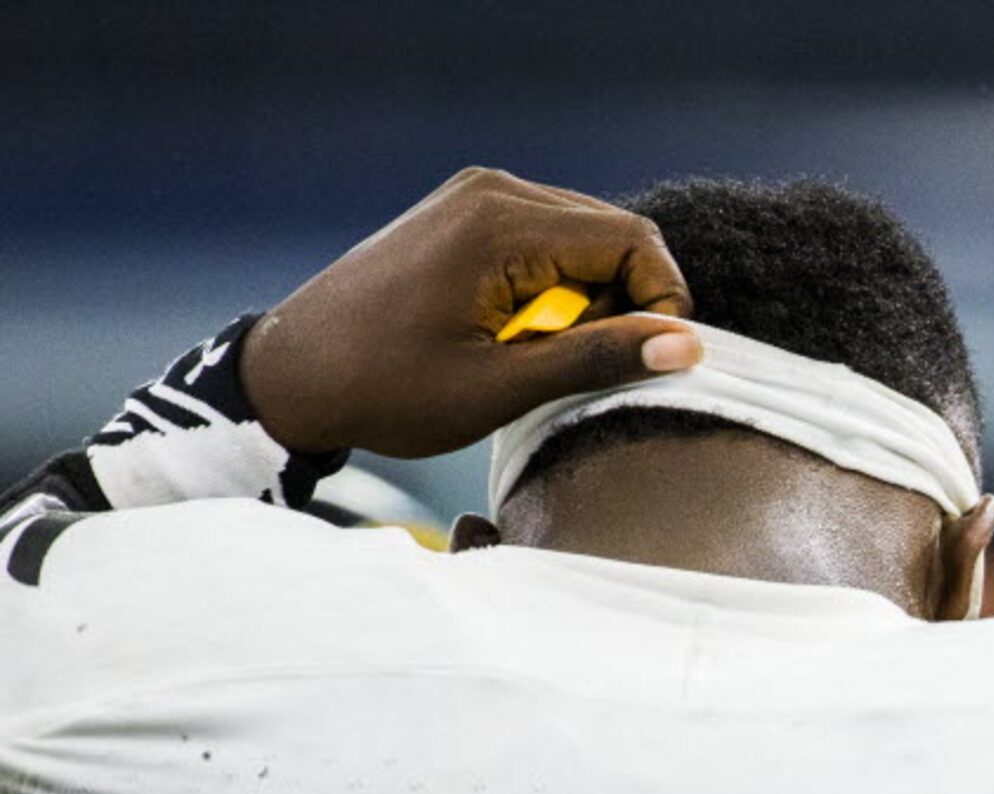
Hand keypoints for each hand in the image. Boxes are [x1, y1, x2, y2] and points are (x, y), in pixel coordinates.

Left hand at [239, 167, 701, 457]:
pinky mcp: (466, 214)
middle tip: (583, 364)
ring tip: (539, 353)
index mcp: (499, 225)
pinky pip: (548, 243)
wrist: (294, 374)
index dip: (662, 303)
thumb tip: (687, 347)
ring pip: (585, 239)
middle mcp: (493, 192)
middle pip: (614, 234)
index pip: (631, 240)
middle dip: (625, 303)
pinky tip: (518, 333)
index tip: (646, 361)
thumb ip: (597, 359)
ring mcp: (476, 197)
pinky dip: (556, 290)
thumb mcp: (500, 389)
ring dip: (589, 300)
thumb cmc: (385, 389)